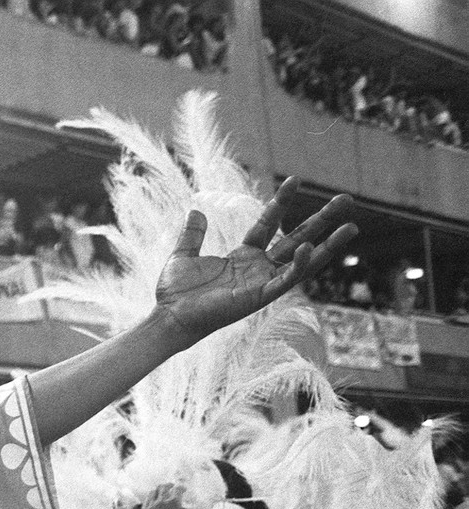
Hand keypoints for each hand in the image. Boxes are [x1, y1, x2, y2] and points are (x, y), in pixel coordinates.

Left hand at [138, 488, 198, 508]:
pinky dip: (150, 498)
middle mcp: (160, 503)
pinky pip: (146, 501)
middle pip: (163, 488)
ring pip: (153, 492)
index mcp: (173, 503)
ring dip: (159, 490)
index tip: (184, 490)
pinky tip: (153, 499)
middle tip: (173, 487)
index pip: (177, 490)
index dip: (182, 488)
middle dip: (169, 486)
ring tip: (163, 492)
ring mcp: (150, 508)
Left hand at [152, 177, 357, 347]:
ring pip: (302, 261)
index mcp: (243, 256)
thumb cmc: (175, 293)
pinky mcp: (259, 297)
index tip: (295, 179)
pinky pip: (285, 280)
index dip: (281, 202)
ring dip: (327, 245)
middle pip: (296, 238)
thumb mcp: (183, 255)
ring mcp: (261, 282)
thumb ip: (192, 235)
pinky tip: (308, 247)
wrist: (169, 317)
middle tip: (346, 200)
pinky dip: (298, 265)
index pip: (268, 224)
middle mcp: (257, 268)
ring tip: (351, 227)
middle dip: (321, 220)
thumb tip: (195, 211)